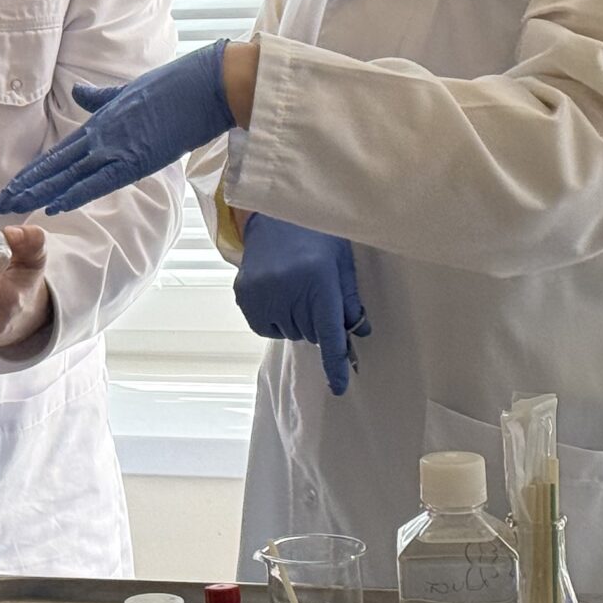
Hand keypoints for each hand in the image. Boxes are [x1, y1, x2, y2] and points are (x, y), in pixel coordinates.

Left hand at [0, 40, 234, 215]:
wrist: (202, 85)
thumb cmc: (172, 87)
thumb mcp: (127, 93)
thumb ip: (100, 98)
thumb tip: (79, 94)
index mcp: (100, 126)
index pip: (58, 156)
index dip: (33, 173)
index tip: (11, 187)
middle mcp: (101, 138)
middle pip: (55, 168)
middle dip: (25, 187)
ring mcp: (116, 148)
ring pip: (69, 175)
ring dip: (39, 193)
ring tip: (11, 207)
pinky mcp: (135, 159)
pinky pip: (100, 181)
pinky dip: (76, 193)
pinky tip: (54, 205)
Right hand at [235, 213, 369, 394]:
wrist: (272, 215)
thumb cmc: (314, 237)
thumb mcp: (341, 262)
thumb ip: (349, 299)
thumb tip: (359, 332)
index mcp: (317, 282)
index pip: (329, 333)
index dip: (335, 363)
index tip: (339, 387)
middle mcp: (287, 291)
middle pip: (309, 334)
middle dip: (317, 322)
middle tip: (314, 294)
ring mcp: (262, 296)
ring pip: (288, 332)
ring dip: (295, 320)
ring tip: (294, 290)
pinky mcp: (244, 297)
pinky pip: (266, 327)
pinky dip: (275, 319)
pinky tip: (277, 295)